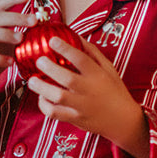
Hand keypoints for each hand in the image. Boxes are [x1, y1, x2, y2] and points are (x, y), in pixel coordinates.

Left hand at [28, 36, 149, 157]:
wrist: (124, 121)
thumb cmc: (115, 90)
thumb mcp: (109, 69)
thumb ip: (93, 53)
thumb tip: (76, 36)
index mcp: (98, 75)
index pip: (81, 59)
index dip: (65, 48)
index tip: (52, 40)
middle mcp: (90, 90)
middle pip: (67, 78)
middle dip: (49, 68)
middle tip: (39, 60)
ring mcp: (82, 106)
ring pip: (58, 97)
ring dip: (41, 88)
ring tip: (32, 80)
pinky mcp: (75, 119)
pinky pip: (55, 113)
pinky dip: (44, 105)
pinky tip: (42, 97)